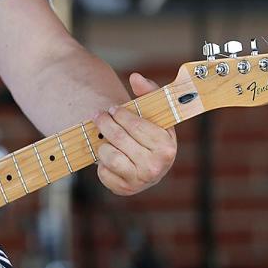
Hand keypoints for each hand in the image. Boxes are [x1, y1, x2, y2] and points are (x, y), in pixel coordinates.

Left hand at [93, 73, 176, 195]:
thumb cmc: (149, 132)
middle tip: (100, 116)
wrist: (148, 164)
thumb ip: (148, 91)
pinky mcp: (124, 189)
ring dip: (103, 144)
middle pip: (117, 137)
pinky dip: (102, 163)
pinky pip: (102, 172)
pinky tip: (110, 157)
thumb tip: (135, 77)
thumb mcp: (154, 112)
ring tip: (106, 139)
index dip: (120, 114)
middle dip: (105, 123)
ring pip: (108, 154)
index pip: (134, 124)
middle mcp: (156, 166)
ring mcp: (141, 180)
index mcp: (167, 146)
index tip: (113, 109)